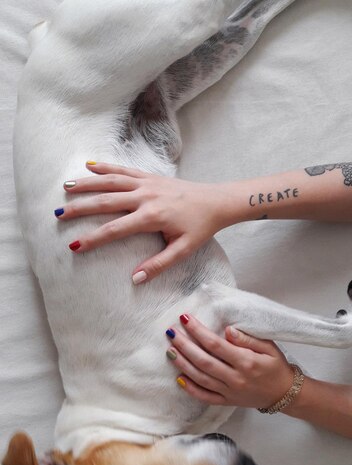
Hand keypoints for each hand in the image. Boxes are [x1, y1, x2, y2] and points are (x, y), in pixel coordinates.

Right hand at [57, 161, 233, 282]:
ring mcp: (147, 183)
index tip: (74, 245)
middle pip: (106, 201)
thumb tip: (136, 279)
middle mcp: (145, 196)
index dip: (93, 238)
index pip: (115, 229)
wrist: (217, 201)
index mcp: (152, 217)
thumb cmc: (200, 227)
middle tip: (59, 215)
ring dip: (87, 183)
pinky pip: (124, 170)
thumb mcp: (183, 250)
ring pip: (111, 181)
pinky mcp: (150, 176)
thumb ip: (159, 265)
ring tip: (66, 187)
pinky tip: (89, 165)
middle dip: (81, 208)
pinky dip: (106, 167)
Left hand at [165, 314, 293, 407]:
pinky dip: (191, 389)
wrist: (284, 394)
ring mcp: (230, 392)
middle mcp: (235, 378)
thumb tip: (228, 330)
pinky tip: (179, 378)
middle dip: (185, 346)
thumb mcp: (269, 348)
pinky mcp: (227, 401)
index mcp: (246, 361)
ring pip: (201, 378)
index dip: (198, 331)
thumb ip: (248, 339)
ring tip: (169, 351)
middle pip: (204, 361)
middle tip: (171, 332)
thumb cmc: (276, 367)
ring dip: (183, 364)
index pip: (216, 345)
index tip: (186, 319)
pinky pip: (206, 397)